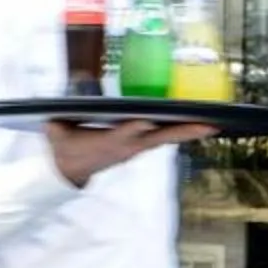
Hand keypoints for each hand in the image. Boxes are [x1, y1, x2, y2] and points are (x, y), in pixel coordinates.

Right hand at [45, 119, 213, 188]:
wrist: (69, 170)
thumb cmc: (63, 146)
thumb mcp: (56, 132)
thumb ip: (57, 119)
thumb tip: (61, 96)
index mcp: (106, 142)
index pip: (122, 133)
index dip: (134, 128)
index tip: (146, 121)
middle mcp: (126, 146)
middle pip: (158, 138)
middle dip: (183, 131)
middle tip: (208, 125)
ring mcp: (135, 149)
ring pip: (166, 138)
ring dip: (189, 132)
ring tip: (212, 124)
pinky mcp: (139, 148)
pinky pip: (163, 138)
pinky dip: (181, 132)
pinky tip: (198, 126)